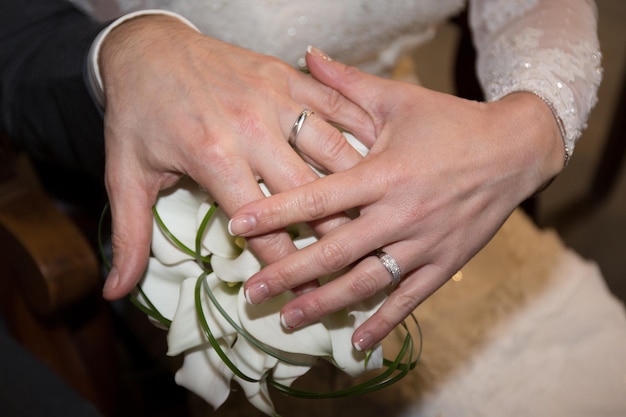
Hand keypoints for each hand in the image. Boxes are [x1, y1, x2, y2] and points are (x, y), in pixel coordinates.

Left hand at [99, 16, 375, 299]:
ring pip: (333, 149)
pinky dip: (362, 132)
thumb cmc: (138, 112)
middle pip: (307, 192)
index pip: (260, 223)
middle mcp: (250, 127)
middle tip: (351, 265)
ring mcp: (275, 97)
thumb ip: (129, 235)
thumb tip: (116, 290)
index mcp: (211, 155)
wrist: (147, 46)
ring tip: (375, 219)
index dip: (283, 263)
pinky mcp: (288, 77)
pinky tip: (378, 158)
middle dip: (331, 234)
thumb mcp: (125, 173)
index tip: (302, 291)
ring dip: (356, 188)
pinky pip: (336, 105)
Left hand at [229, 48, 565, 350]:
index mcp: (384, 174)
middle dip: (288, 273)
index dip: (275, 213)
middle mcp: (400, 215)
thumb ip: (348, 83)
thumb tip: (306, 55)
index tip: (237, 227)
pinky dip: (383, 322)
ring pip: (365, 282)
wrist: (515, 150)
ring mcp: (424, 245)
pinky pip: (410, 299)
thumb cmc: (451, 123)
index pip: (318, 198)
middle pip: (334, 252)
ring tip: (287, 319)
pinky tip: (357, 343)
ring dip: (324, 304)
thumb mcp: (399, 99)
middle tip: (250, 292)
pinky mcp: (445, 263)